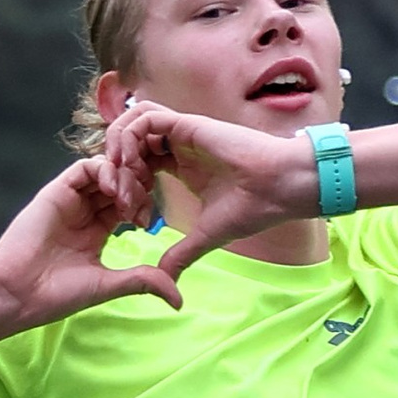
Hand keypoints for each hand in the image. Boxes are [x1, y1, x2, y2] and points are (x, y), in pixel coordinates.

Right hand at [0, 143, 179, 330]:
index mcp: (97, 232)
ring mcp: (70, 200)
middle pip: (120, 183)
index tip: (151, 221)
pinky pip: (84, 168)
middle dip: (137, 188)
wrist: (18, 293)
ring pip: (105, 171)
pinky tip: (113, 189)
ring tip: (129, 199)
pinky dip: (103, 171)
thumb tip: (178, 299)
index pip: (128, 204)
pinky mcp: (56, 191)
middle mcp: (84, 212)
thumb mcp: (109, 285)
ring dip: (123, 178)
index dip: (144, 205)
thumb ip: (142, 281)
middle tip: (143, 205)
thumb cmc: (57, 294)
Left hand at [103, 98, 314, 277]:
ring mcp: (182, 133)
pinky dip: (129, 136)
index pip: (139, 165)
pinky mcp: (187, 124)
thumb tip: (165, 280)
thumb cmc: (253, 207)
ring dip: (118, 147)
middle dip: (117, 171)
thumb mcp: (206, 236)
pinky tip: (131, 163)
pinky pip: (145, 117)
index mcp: (182, 166)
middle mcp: (179, 146)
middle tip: (121, 201)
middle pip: (131, 145)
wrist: (279, 189)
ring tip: (120, 178)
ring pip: (133, 124)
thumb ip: (181, 254)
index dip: (129, 188)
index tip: (136, 218)